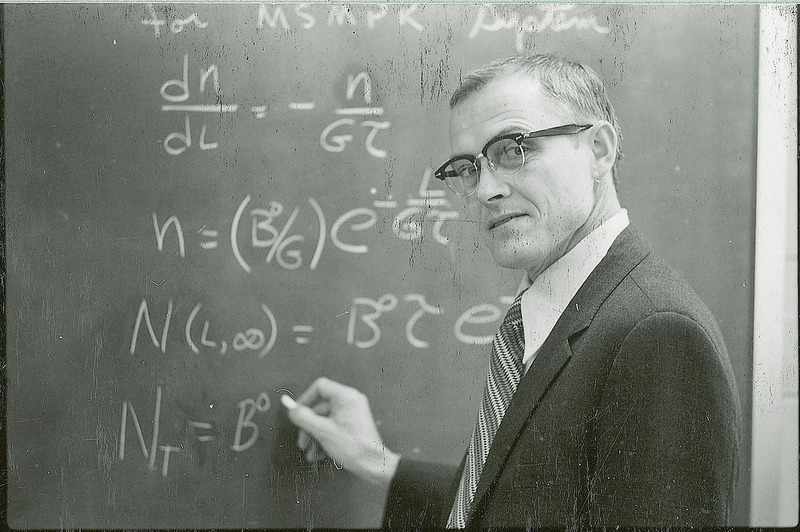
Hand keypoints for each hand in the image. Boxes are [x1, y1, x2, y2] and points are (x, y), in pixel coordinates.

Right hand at [282, 377, 399, 486]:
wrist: (374, 465)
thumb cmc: (355, 447)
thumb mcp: (323, 432)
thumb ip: (304, 418)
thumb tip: (291, 408)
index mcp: (346, 397)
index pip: (319, 387)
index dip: (304, 400)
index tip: (296, 414)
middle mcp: (350, 402)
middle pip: (320, 407)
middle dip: (308, 426)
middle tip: (303, 442)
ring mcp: (352, 414)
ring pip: (325, 420)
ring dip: (314, 436)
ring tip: (311, 453)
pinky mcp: (352, 425)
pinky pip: (333, 426)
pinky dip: (324, 439)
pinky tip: (320, 454)